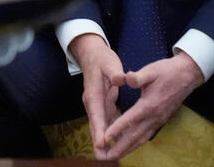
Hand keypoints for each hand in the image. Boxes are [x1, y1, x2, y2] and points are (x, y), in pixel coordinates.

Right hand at [70, 33, 123, 158]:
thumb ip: (115, 72)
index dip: (99, 129)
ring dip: (101, 142)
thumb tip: (121, 78)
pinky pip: (103, 123)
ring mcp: (95, 105)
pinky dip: (106, 135)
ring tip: (107, 158)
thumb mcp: (109, 62)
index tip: (102, 143)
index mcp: (94, 93)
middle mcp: (92, 102)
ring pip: (98, 126)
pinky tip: (111, 145)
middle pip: (95, 125)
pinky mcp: (100, 105)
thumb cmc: (102, 59)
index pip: (97, 113)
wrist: (92, 55)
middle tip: (102, 159)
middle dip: (98, 142)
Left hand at [101, 51, 204, 159]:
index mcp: (149, 104)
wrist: (187, 75)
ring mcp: (158, 120)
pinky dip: (136, 143)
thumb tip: (126, 78)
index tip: (105, 138)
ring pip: (141, 139)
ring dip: (127, 149)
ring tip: (114, 156)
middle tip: (106, 157)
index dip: (117, 129)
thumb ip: (137, 77)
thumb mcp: (151, 71)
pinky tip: (128, 146)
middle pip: (135, 136)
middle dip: (120, 147)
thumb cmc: (167, 71)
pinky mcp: (160, 121)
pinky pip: (146, 136)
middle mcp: (154, 116)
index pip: (130, 120)